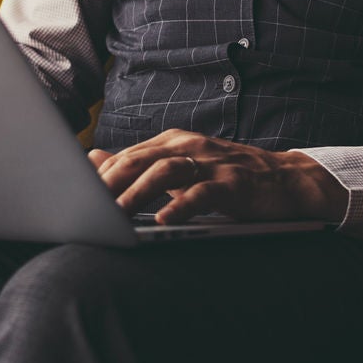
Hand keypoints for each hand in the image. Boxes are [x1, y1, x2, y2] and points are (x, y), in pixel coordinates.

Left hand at [87, 129, 351, 224]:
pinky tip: (165, 221)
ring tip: (117, 214)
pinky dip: (181, 206)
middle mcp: (189, 146)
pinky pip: (202, 192)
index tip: (74, 194)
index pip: (128, 155)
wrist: (287, 180)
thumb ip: (140, 164)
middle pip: (140, 159)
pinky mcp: (233, 182)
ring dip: (137, 193)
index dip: (100, 175)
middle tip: (86, 205)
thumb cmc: (229, 177)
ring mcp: (211, 163)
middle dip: (110, 181)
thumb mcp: (182, 166)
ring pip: (165, 172)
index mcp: (173, 142)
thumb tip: (93, 159)